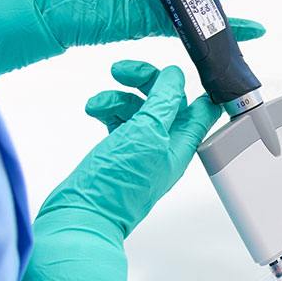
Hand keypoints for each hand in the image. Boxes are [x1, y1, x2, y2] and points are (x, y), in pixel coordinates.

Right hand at [0, 62, 220, 280]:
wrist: (80, 217)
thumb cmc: (114, 187)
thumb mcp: (145, 135)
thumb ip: (163, 104)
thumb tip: (176, 77)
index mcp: (181, 145)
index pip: (201, 107)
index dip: (192, 83)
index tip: (175, 63)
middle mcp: (165, 147)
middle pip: (165, 101)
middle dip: (145, 81)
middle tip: (121, 70)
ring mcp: (141, 150)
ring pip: (138, 108)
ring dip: (119, 97)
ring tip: (97, 103)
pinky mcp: (118, 152)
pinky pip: (119, 120)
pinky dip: (107, 110)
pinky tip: (94, 111)